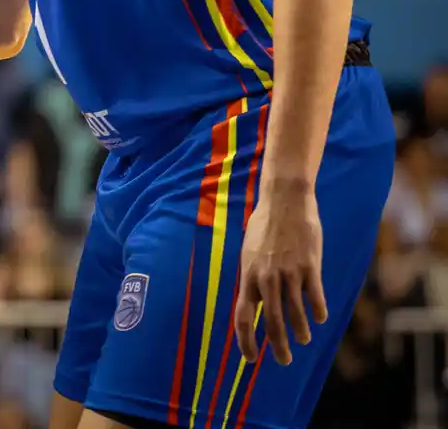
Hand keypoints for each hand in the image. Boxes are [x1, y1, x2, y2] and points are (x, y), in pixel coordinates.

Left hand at [234, 181, 327, 365]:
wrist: (284, 201)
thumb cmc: (265, 227)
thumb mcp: (250, 252)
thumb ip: (253, 277)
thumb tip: (253, 300)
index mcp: (248, 275)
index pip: (242, 316)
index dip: (246, 340)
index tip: (251, 358)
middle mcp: (266, 277)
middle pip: (271, 321)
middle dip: (278, 346)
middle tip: (284, 361)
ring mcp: (288, 272)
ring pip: (295, 313)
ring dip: (300, 331)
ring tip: (304, 340)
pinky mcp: (310, 266)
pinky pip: (315, 296)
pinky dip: (318, 310)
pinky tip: (320, 318)